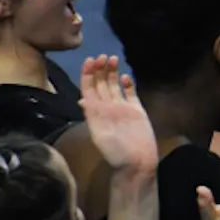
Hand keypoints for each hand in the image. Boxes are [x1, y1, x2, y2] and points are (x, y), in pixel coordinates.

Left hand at [79, 55, 157, 177]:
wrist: (136, 163)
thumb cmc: (117, 152)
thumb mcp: (100, 135)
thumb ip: (93, 117)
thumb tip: (82, 100)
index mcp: (95, 112)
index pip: (89, 89)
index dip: (88, 74)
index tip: (89, 60)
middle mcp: (107, 107)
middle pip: (101, 84)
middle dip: (99, 69)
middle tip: (102, 56)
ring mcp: (122, 108)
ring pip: (115, 85)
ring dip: (112, 72)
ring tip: (112, 58)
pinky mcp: (136, 110)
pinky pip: (130, 93)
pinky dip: (128, 84)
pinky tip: (125, 76)